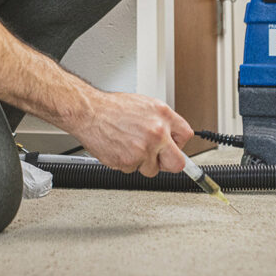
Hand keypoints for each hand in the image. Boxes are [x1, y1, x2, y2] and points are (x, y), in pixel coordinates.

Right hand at [68, 92, 193, 176]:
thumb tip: (171, 136)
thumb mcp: (144, 105)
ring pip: (152, 169)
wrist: (89, 113)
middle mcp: (157, 133)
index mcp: (163, 115)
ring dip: (143, 163)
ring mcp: (143, 149)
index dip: (179, 143)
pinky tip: (120, 148)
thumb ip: (161, 121)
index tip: (174, 148)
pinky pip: (133, 170)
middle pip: (178, 163)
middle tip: (159, 159)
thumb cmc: (112, 108)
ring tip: (130, 146)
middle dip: (168, 163)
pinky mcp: (129, 162)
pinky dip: (127, 163)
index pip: (186, 135)